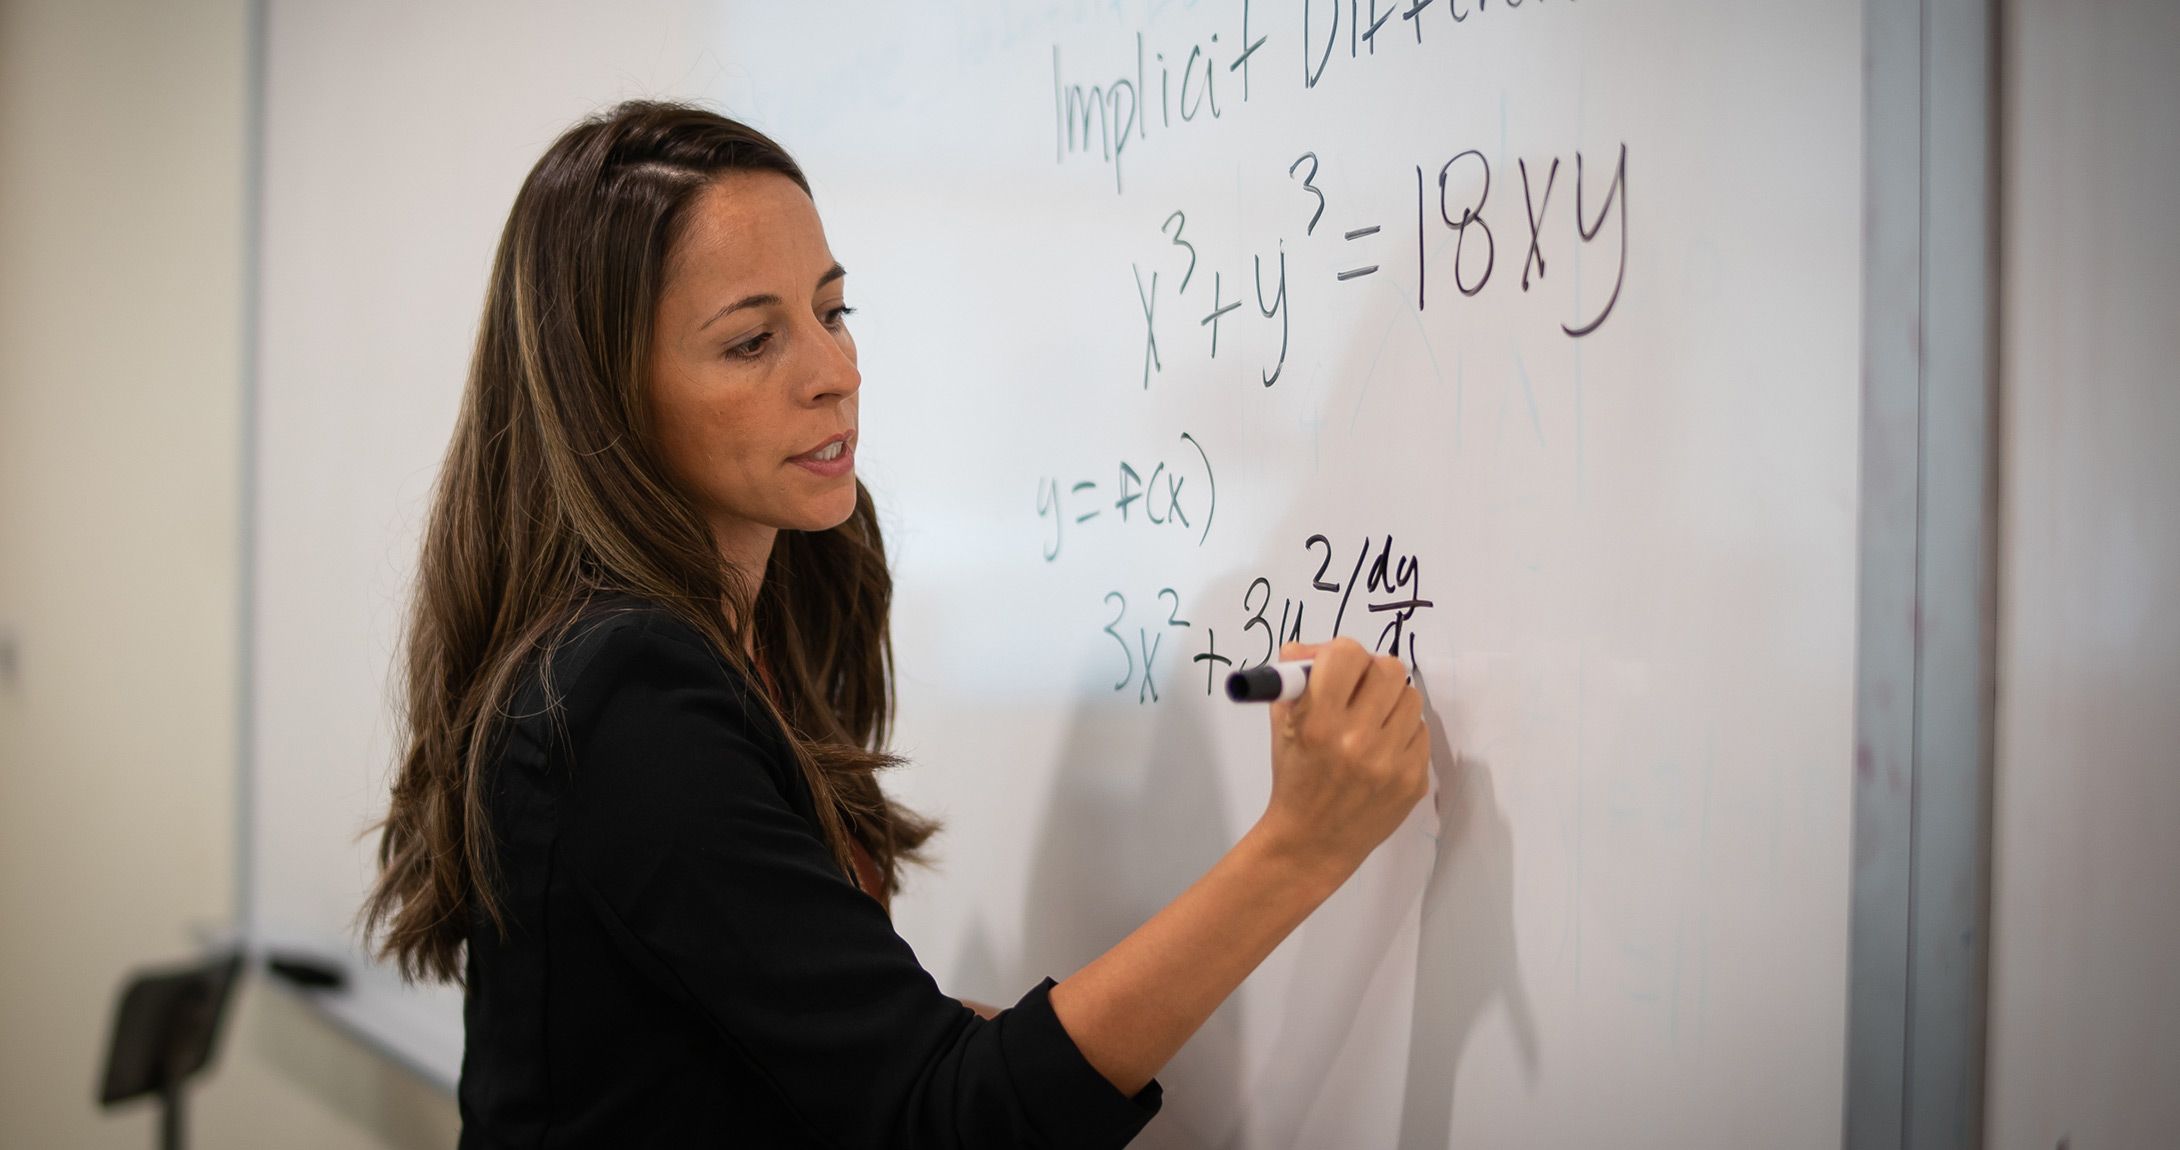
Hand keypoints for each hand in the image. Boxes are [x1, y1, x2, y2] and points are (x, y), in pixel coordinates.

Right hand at [1256, 637, 1430, 883]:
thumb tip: (1312, 649)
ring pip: (1411, 698)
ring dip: (1392, 703)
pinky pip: (1421, 732)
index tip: (1337, 668)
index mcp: (1317, 722)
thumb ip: (1295, 679)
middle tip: (1361, 690)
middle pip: (1389, 669)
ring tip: (1372, 722)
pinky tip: (1382, 750)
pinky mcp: (1412, 781)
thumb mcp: (1283, 726)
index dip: (1340, 655)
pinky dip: (1403, 734)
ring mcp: (1389, 763)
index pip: (1346, 654)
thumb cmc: (1295, 778)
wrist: (1312, 841)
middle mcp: (1356, 740)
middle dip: (1372, 674)